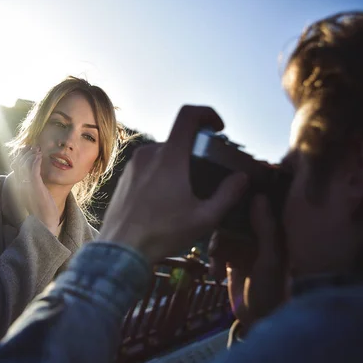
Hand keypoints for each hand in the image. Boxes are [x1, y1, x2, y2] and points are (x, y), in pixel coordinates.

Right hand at [11, 146, 60, 235]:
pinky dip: (35, 160)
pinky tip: (39, 156)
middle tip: (33, 146)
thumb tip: (32, 176)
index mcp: (15, 189)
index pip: (14, 169)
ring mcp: (25, 187)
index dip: (19, 157)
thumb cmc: (41, 212)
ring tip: (37, 149)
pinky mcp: (34, 187)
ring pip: (24, 165)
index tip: (27, 150)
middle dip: (24, 153)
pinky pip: (32, 169)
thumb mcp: (34, 196)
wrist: (45, 225)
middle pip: (17, 164)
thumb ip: (31, 186)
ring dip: (30, 154)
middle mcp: (17, 187)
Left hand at [98, 105, 248, 262]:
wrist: (120, 250)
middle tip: (207, 173)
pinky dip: (162, 174)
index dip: (207, 113)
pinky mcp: (125, 178)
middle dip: (196, 151)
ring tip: (186, 193)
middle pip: (178, 139)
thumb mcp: (204, 218)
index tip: (219, 128)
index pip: (188, 115)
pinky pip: (148, 166)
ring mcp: (133, 165)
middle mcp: (148, 154)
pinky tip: (166, 201)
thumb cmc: (162, 234)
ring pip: (163, 154)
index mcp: (169, 157)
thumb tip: (242, 178)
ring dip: (178, 164)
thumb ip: (228, 194)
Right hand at [208, 195, 288, 335]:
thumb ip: (265, 228)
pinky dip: (214, 259)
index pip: (262, 203)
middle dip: (224, 223)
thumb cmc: (271, 289)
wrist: (258, 320)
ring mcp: (246, 246)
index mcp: (276, 231)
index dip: (246, 193)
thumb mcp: (269, 258)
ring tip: (216, 261)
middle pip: (238, 214)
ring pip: (225, 231)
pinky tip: (215, 273)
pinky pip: (218, 249)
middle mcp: (261, 234)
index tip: (228, 184)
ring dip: (217, 246)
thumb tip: (258, 195)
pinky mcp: (232, 258)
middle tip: (214, 228)